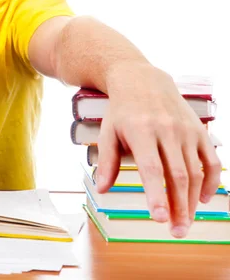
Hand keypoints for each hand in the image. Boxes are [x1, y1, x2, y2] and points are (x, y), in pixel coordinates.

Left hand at [96, 63, 221, 238]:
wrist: (142, 80)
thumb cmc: (121, 110)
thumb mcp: (108, 132)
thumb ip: (107, 161)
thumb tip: (101, 189)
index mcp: (142, 132)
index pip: (151, 169)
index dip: (156, 195)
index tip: (158, 218)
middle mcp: (167, 131)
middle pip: (177, 175)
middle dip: (178, 207)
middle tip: (175, 231)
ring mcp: (186, 131)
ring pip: (195, 171)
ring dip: (192, 201)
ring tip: (185, 223)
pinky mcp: (199, 131)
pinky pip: (211, 160)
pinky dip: (210, 182)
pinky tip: (202, 200)